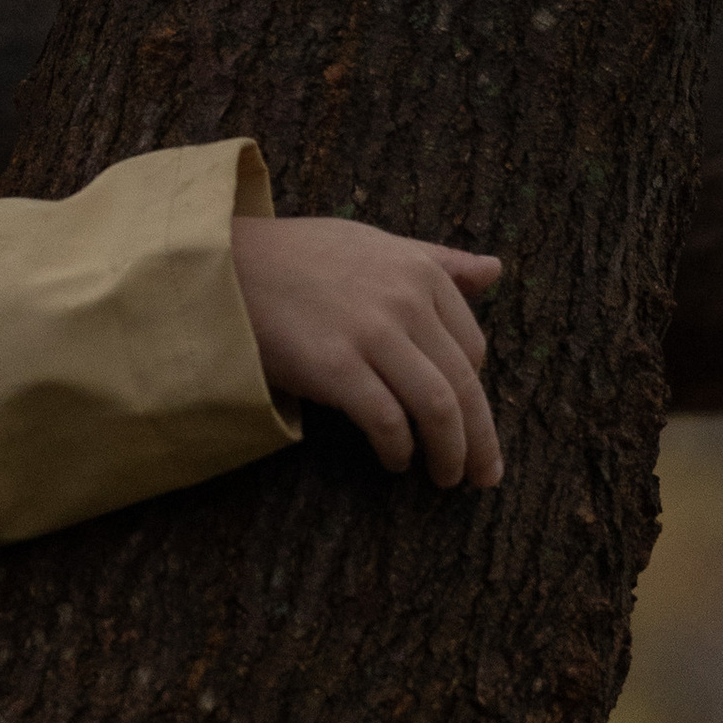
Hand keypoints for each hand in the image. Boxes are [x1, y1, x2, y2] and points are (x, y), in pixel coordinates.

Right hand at [230, 214, 502, 488]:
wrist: (225, 264)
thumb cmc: (300, 256)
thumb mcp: (375, 243)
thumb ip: (438, 259)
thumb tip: (496, 269)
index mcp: (420, 271)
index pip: (473, 348)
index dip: (474, 392)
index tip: (468, 421)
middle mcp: (404, 299)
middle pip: (464, 385)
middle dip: (480, 440)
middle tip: (482, 476)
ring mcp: (370, 333)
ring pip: (438, 408)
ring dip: (451, 454)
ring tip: (446, 478)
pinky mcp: (335, 367)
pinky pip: (387, 421)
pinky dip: (399, 449)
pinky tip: (395, 461)